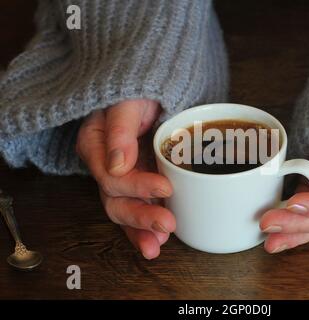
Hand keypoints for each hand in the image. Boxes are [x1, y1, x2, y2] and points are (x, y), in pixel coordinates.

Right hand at [76, 99, 175, 259]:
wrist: (154, 89)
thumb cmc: (140, 88)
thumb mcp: (129, 100)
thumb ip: (120, 129)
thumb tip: (118, 164)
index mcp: (95, 143)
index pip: (111, 174)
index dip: (137, 185)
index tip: (165, 188)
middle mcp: (105, 164)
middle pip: (115, 198)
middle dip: (140, 216)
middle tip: (166, 225)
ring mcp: (122, 176)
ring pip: (125, 209)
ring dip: (140, 230)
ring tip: (158, 245)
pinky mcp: (138, 182)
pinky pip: (138, 207)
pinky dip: (146, 226)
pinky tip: (159, 240)